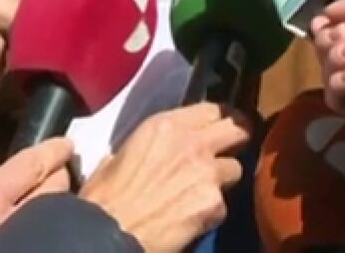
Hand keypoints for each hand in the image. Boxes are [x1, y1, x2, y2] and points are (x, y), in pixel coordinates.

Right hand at [79, 103, 250, 252]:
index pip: (213, 109)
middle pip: (239, 128)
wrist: (109, 235)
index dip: (217, 120)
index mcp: (166, 126)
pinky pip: (224, 204)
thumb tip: (149, 152)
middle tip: (229, 150)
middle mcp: (192, 143)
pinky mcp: (215, 204)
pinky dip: (212, 211)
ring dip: (223, 179)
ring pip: (236, 168)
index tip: (217, 128)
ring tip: (203, 192)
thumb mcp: (117, 156)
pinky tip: (193, 218)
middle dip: (237, 139)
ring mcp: (208, 173)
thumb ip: (147, 146)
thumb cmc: (105, 199)